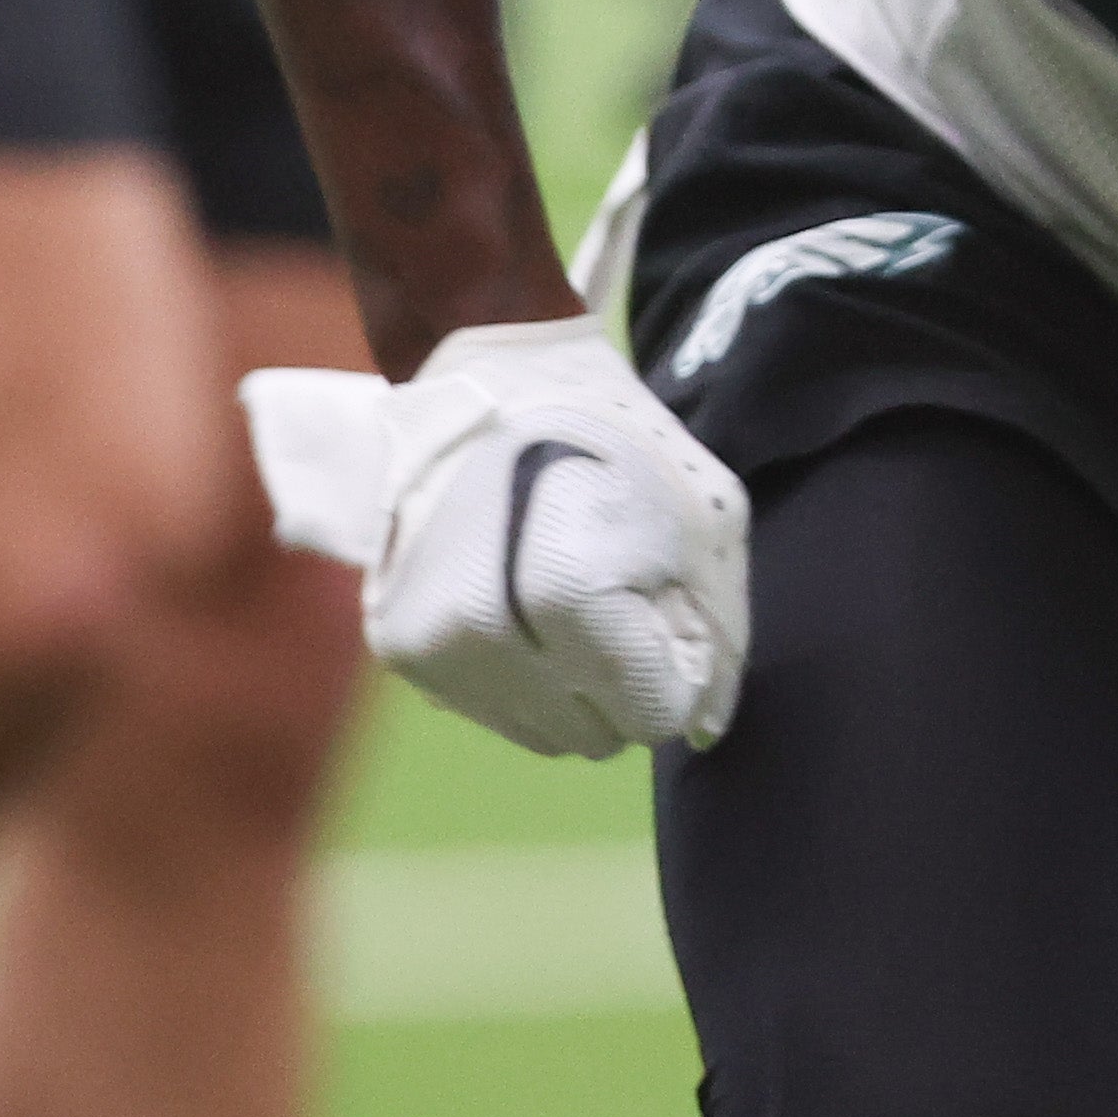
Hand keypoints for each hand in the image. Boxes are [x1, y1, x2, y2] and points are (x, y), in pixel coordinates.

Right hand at [241, 318, 751, 757]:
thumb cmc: (616, 439)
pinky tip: (517, 599)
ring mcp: (435, 647)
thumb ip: (719, 632)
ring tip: (565, 594)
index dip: (677, 664)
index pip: (657, 714)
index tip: (663, 603)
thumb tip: (704, 727)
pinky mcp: (398, 647)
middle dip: (624, 680)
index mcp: (571, 599)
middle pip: (599, 737)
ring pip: (542, 734)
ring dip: (569, 685)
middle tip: (617, 595)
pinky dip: (515, 673)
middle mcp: (489, 637)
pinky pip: (488, 708)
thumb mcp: (704, 517)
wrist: (490, 378)